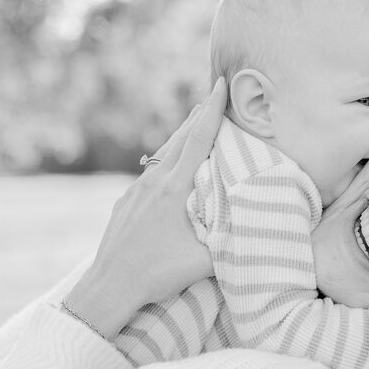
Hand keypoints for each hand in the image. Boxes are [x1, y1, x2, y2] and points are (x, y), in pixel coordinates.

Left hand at [64, 79, 226, 339]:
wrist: (110, 285)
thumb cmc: (158, 273)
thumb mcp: (205, 260)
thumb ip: (232, 238)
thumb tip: (258, 226)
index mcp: (174, 188)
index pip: (198, 139)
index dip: (212, 110)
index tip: (221, 83)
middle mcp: (153, 181)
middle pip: (180, 138)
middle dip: (199, 116)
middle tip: (214, 97)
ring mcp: (135, 190)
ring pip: (163, 155)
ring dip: (182, 139)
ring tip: (196, 129)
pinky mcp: (125, 203)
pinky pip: (151, 174)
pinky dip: (167, 163)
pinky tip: (172, 172)